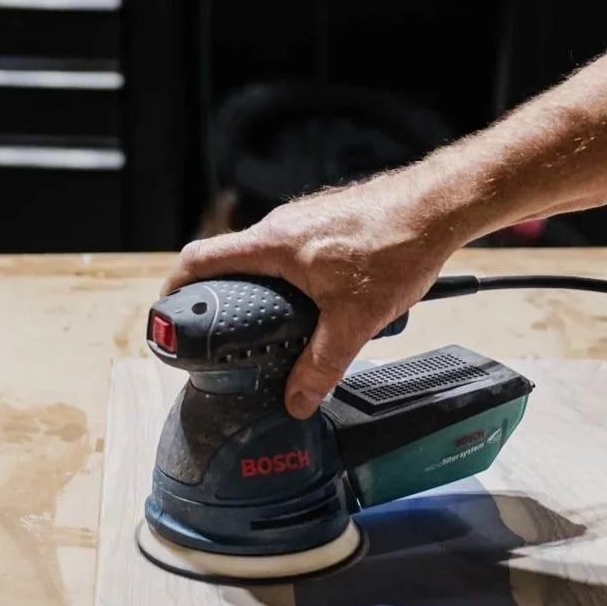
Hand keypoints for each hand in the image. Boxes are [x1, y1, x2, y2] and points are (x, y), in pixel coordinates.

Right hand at [165, 167, 474, 417]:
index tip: (168, 310)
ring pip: (268, 258)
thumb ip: (322, 364)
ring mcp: (304, 219)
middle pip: (231, 262)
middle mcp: (282, 226)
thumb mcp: (356, 320)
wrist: (438, 206)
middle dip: (227, 299)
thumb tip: (297, 399)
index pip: (201, 259)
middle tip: (228, 333)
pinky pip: (296, 251)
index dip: (175, 286)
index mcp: (273, 245)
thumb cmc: (398, 245)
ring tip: (283, 323)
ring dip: (267, 289)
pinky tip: (324, 299)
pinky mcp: (327, 220)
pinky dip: (296, 277)